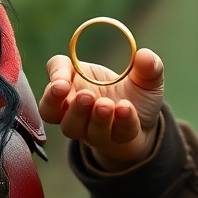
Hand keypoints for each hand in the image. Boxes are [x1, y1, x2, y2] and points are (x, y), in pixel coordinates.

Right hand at [39, 48, 163, 170]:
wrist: (147, 127)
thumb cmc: (136, 96)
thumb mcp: (146, 78)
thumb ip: (148, 66)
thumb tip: (144, 55)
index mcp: (78, 79)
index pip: (56, 68)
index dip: (56, 73)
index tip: (64, 80)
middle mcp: (74, 104)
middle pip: (49, 109)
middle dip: (60, 102)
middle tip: (86, 96)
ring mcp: (86, 126)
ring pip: (72, 128)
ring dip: (88, 116)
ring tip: (105, 106)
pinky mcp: (106, 142)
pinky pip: (107, 135)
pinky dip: (118, 122)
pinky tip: (125, 110)